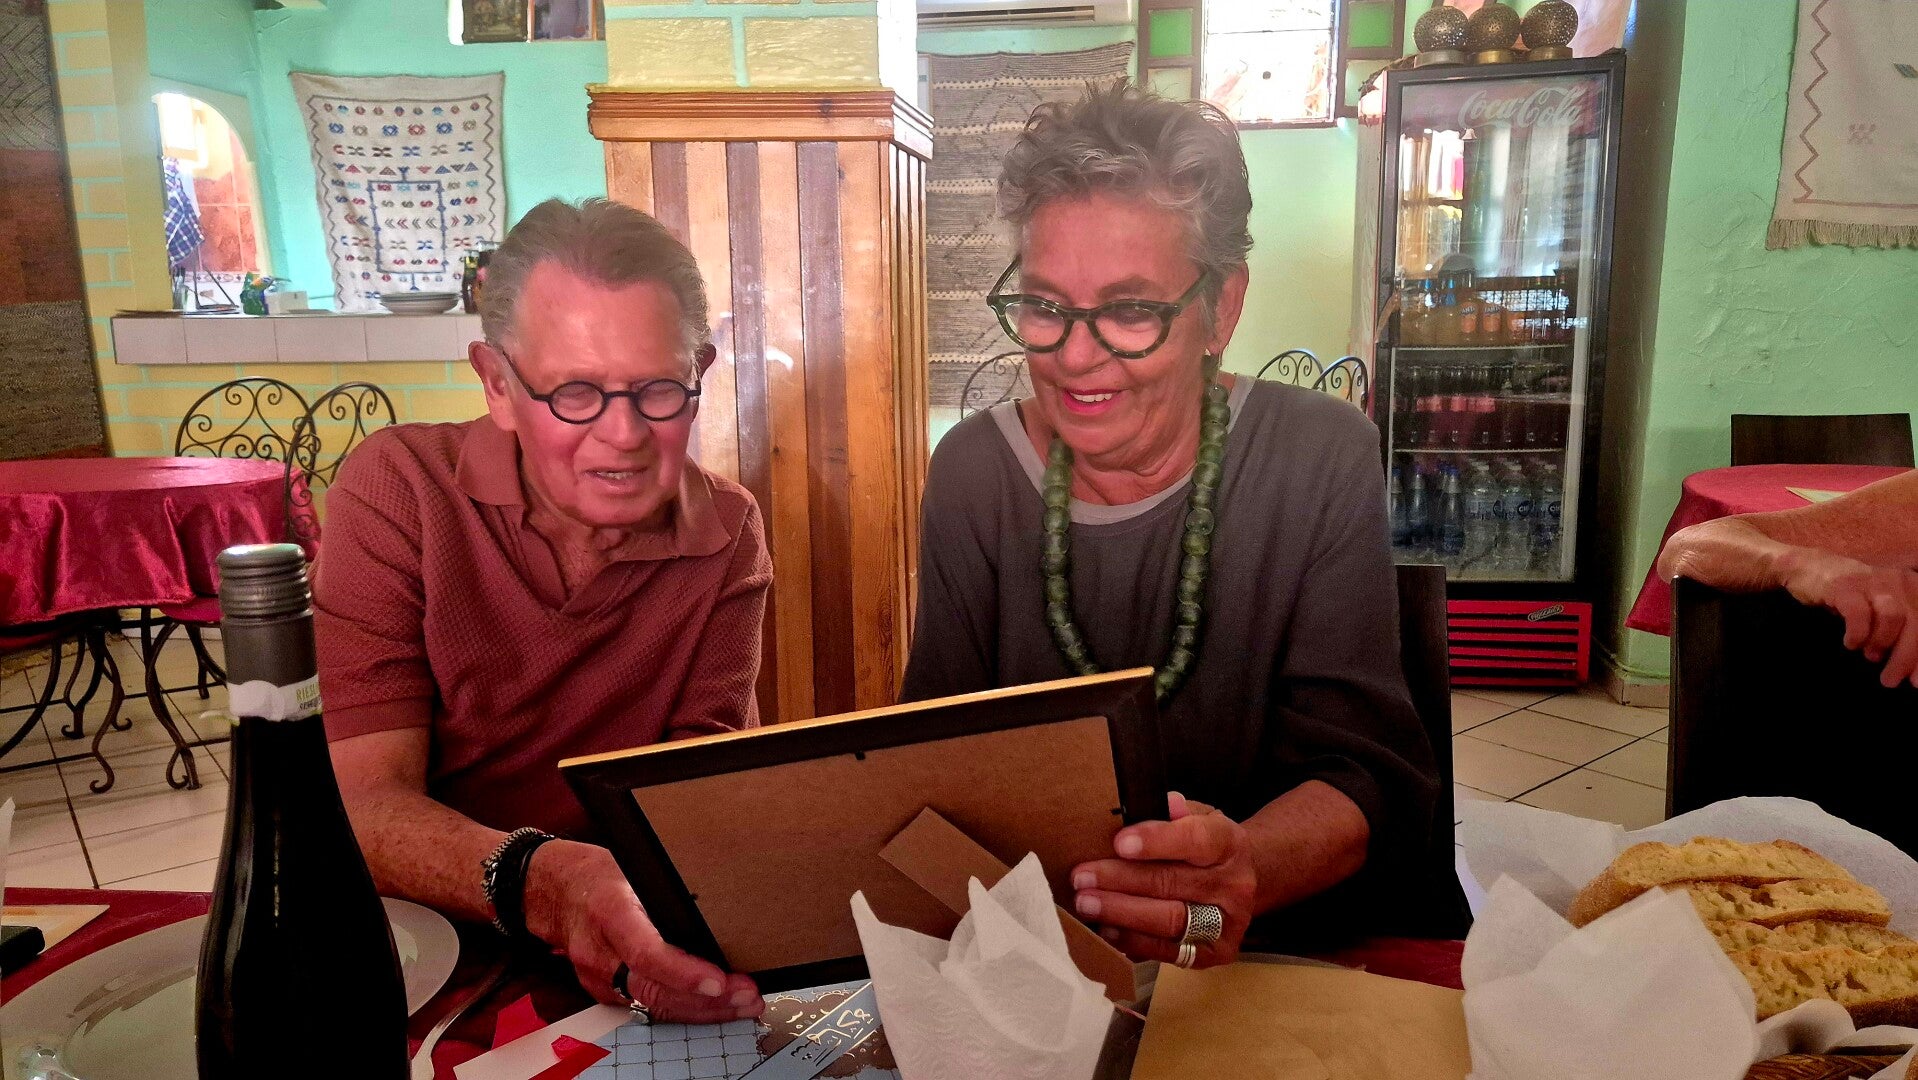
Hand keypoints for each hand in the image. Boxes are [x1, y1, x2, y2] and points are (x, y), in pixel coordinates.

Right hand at [524, 840, 762, 1021]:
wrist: (549, 890)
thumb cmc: (595, 873)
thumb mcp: (632, 865)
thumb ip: (666, 889)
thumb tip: (717, 904)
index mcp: (609, 911)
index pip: (646, 953)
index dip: (685, 973)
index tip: (720, 981)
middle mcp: (599, 951)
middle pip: (655, 990)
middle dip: (707, 1000)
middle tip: (747, 997)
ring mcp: (597, 976)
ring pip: (653, 1004)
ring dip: (702, 1010)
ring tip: (742, 1004)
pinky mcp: (602, 989)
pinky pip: (646, 1005)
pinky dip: (683, 1008)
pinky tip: (713, 1006)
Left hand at [1070, 792, 1258, 967]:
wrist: (1239, 882)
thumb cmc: (1203, 847)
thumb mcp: (1196, 818)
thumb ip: (1173, 812)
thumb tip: (1153, 804)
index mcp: (1229, 843)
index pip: (1195, 840)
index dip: (1156, 841)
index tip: (1119, 843)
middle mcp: (1234, 884)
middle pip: (1172, 883)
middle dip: (1120, 880)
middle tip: (1081, 877)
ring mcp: (1228, 923)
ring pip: (1169, 921)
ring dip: (1121, 912)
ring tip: (1086, 903)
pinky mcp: (1216, 953)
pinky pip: (1168, 950)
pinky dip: (1133, 940)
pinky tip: (1106, 928)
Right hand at [1779, 550, 1917, 687]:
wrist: (1811, 569)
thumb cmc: (1852, 597)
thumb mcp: (1883, 612)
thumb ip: (1902, 635)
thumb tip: (1914, 674)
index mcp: (1914, 588)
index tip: (1915, 681)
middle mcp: (1900, 581)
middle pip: (1916, 623)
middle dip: (1905, 657)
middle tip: (1890, 679)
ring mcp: (1873, 582)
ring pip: (1892, 617)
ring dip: (1882, 643)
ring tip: (1871, 656)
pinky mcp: (1846, 586)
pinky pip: (1859, 614)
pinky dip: (1857, 634)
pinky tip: (1850, 643)